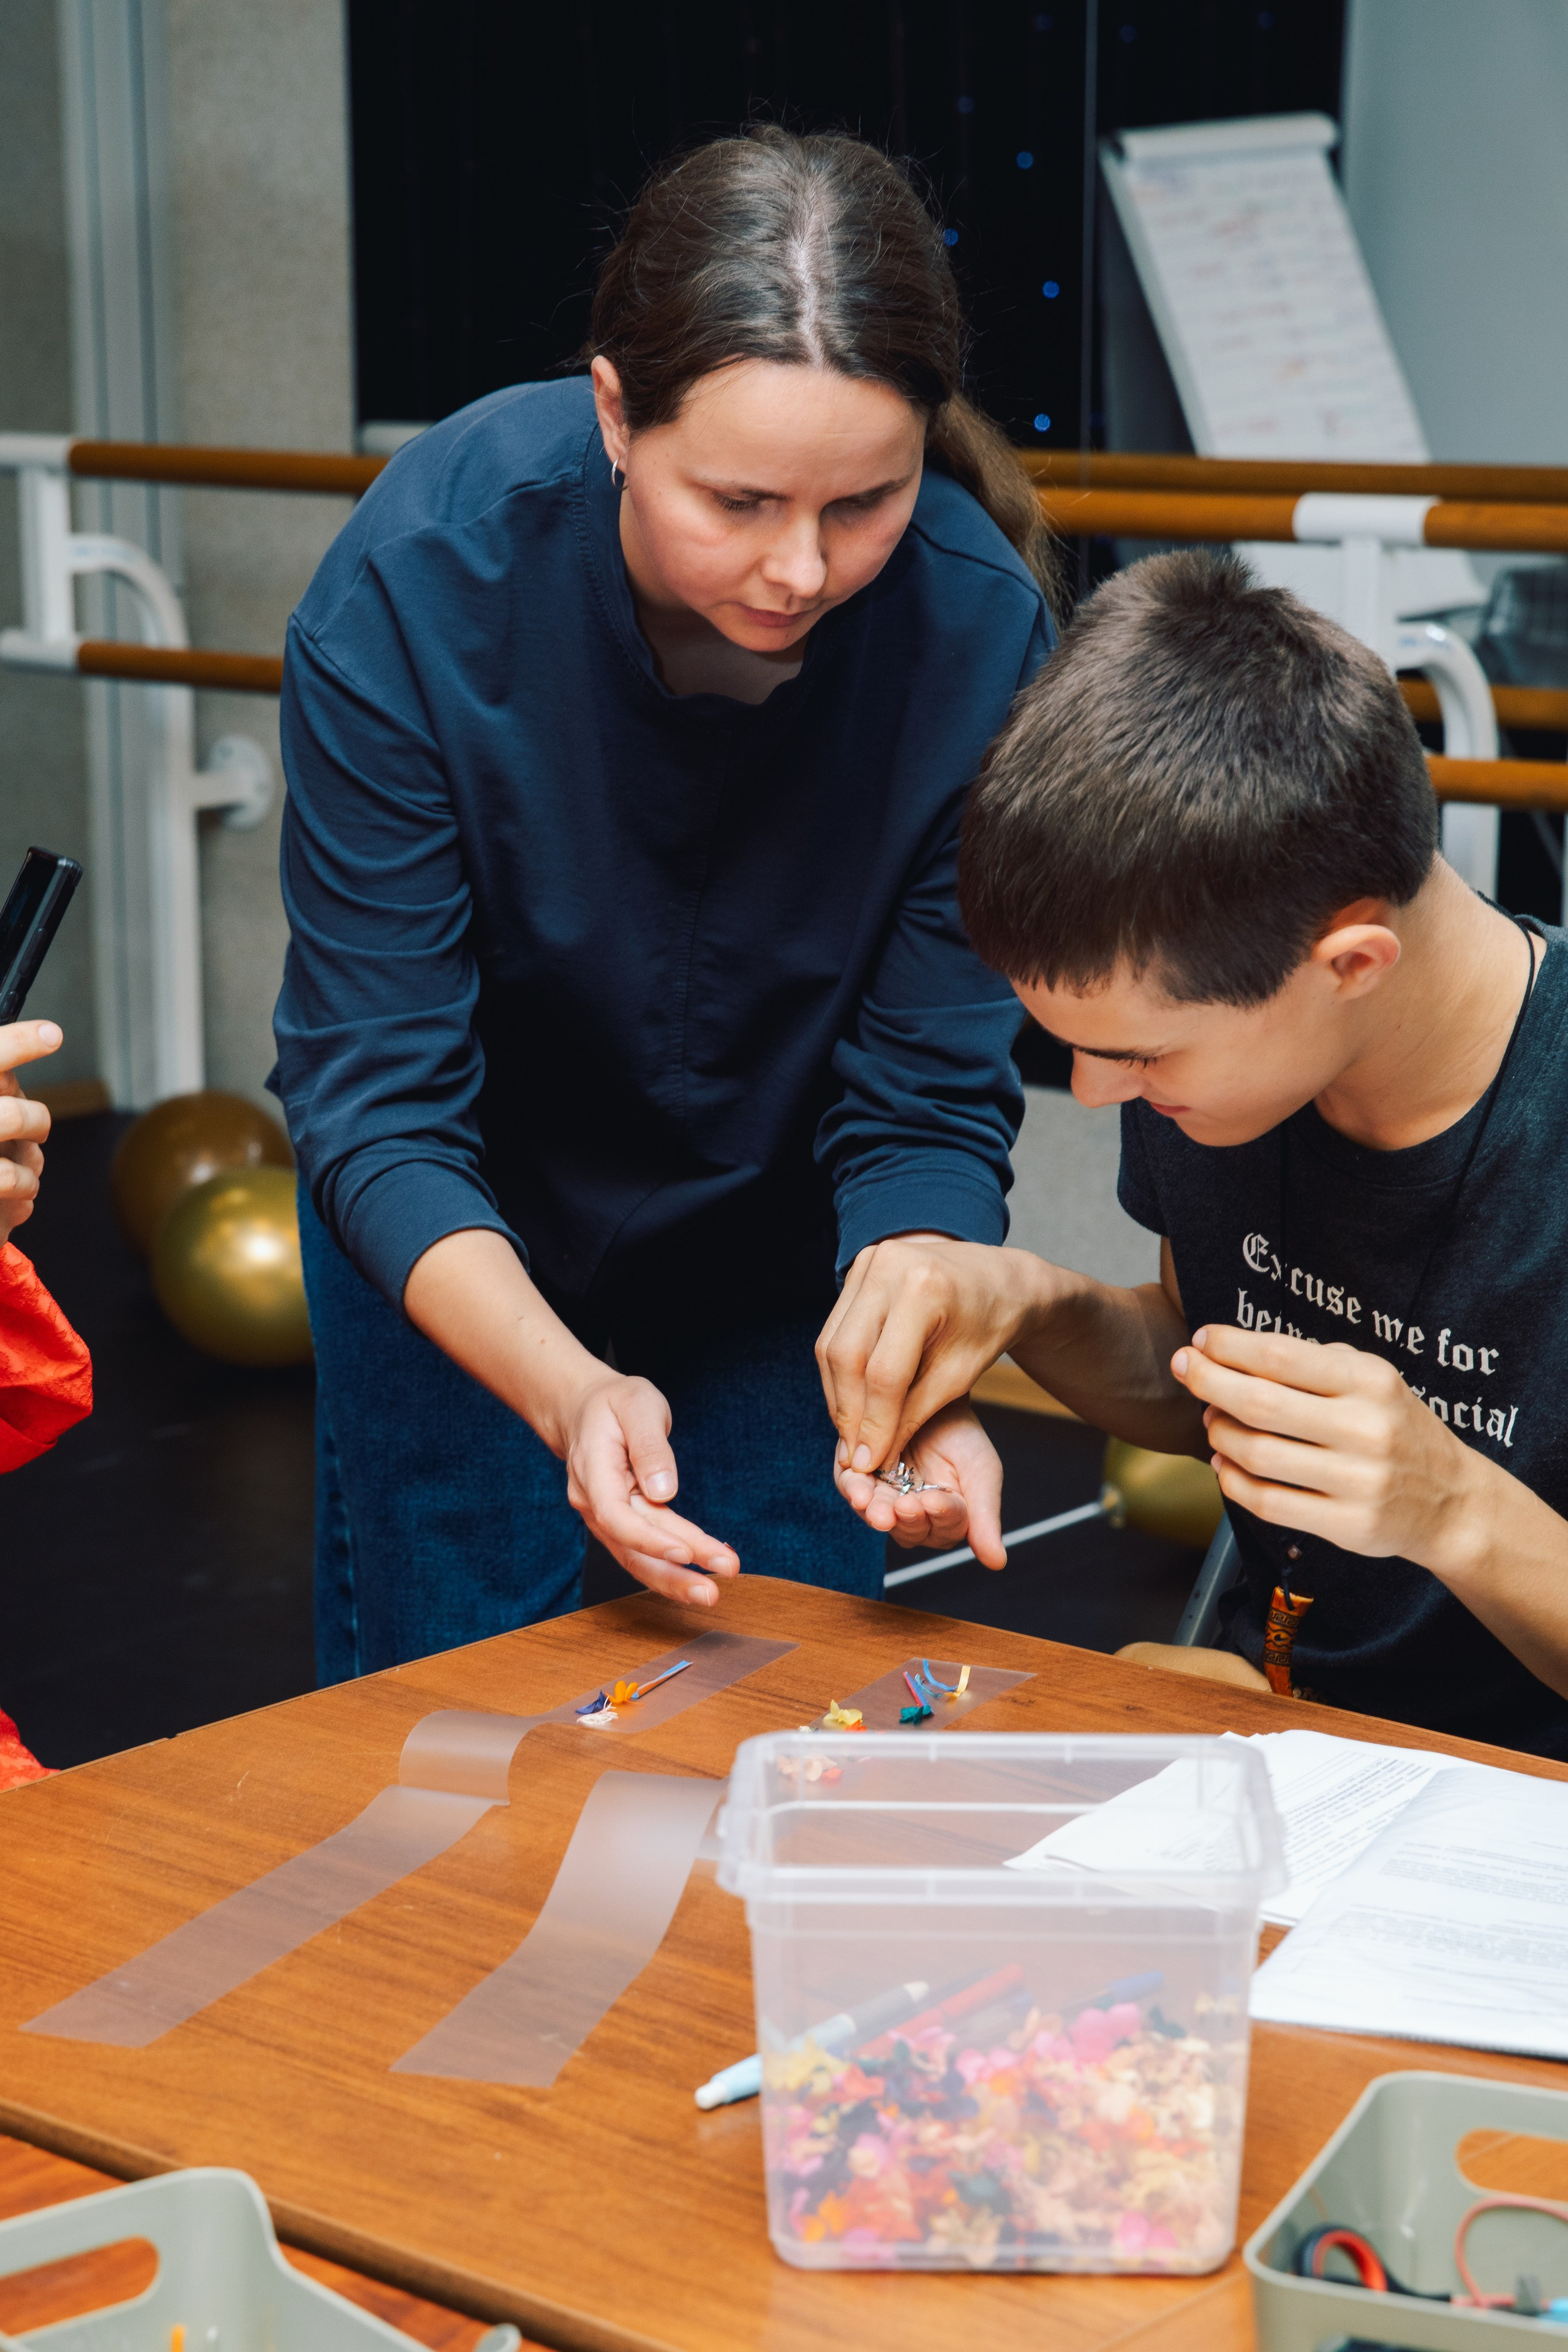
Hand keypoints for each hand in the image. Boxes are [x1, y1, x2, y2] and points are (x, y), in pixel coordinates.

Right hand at [0, 1020, 61, 1240]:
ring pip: (24, 1155)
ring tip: (16, 1173)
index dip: (18, 1044)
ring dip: (30, 1164)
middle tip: (34, 1128)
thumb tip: (23, 1063)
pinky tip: (12, 1197)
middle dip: (34, 1120)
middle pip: (12, 1115)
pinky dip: (26, 1194)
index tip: (53, 1034)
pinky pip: (21, 1191)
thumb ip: (1, 1093)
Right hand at [558, 1368, 739, 1606]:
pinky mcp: (620, 1523)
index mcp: (592, 1472)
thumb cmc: (613, 1404)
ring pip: (636, 1557)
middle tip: (713, 1590)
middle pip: (631, 1546)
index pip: (617, 1516)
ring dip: (673, 1579)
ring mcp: (604, 1517)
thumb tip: (664, 1491)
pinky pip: (643, 1550)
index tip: (686, 1552)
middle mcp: (593, 1502)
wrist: (584, 1410)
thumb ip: (649, 1446)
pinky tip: (701, 1572)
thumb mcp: (636, 1405)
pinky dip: (670, 1565)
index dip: (649, 1540)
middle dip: (673, 1572)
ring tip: (710, 1593)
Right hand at [817, 1237, 1043, 1473]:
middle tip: (854, 1453)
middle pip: (848, 1356)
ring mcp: (869, 1263)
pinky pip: (834, 1331)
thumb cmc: (987, 1327)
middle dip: (849, 1412)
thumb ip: (913, 1413)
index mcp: (924, 1290)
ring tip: (852, 1432)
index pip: (885, 1372)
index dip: (875, 1423)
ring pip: (832, 1345)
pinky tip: (852, 1401)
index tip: (870, 1462)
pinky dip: (840, 1372)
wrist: (997, 1279)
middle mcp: (889, 1267)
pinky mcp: (858, 1269)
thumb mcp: (959, 1375)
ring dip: (838, 1395)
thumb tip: (872, 1456)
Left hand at [835, 1399, 1005, 1567]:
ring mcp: (884, 1498)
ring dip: (875, 1510)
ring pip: (878, 1515)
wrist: (931, 1389)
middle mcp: (915, 1515)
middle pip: (909, 1530)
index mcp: (949, 1518)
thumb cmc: (962, 1434)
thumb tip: (997, 1565)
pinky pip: (851, 1490)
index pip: (946, 1526)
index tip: (935, 1500)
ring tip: (871, 1502)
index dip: (941, 1516)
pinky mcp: (858, 1479)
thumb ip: (986, 1516)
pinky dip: (852, 1488)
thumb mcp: (982, 1471)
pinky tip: (856, 1487)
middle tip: (902, 1506)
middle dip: (905, 1519)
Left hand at [1171, 1322, 1484, 1572]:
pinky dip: (1232, 1481)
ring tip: (1211, 1420)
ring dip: (1218, 1433)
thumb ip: (1316, 1364)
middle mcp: (1366, 1429)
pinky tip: (1224, 1465)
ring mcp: (1357, 1481)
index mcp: (1371, 1382)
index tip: (1202, 1341)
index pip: (1281, 1356)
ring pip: (1256, 1454)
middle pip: (1259, 1403)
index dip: (1229, 1347)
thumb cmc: (1398, 1430)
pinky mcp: (1346, 1525)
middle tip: (1185, 1369)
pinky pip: (1267, 1502)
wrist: (1452, 1501)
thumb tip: (1239, 1351)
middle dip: (1209, 1382)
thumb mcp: (1375, 1381)